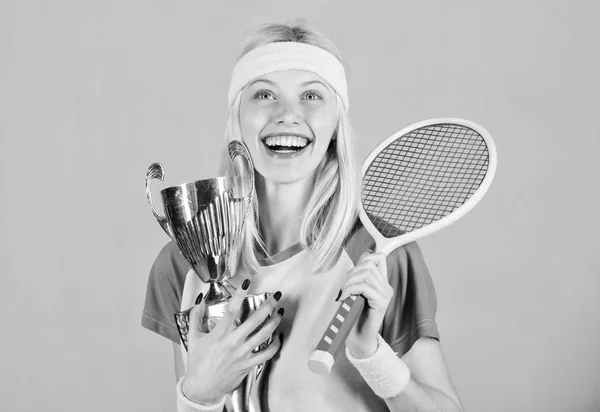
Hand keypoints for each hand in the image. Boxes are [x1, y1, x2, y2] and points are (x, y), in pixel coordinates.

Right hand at [182, 281, 282, 404]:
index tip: (247, 283)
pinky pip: (267, 354)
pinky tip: (278, 336)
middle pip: (254, 320)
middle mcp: (233, 342)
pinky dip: (275, 345)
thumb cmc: (198, 363)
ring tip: (280, 312)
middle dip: (268, 306)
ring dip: (274, 322)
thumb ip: (196, 316)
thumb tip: (200, 299)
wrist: (202, 387)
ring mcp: (242, 353)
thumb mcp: (193, 337)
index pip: (232, 310)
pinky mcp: (249, 364)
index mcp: (219, 334)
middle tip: (276, 296)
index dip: (240, 295)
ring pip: (264, 335)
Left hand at [341, 251, 392, 358]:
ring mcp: (385, 294)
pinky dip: (351, 290)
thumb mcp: (355, 292)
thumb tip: (357, 261)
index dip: (365, 257)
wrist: (359, 339)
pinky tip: (345, 298)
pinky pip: (364, 287)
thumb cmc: (355, 316)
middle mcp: (386, 287)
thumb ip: (358, 277)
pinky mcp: (381, 303)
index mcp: (381, 282)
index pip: (379, 258)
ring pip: (366, 274)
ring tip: (343, 293)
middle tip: (343, 288)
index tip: (352, 270)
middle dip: (351, 273)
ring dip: (349, 281)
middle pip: (369, 265)